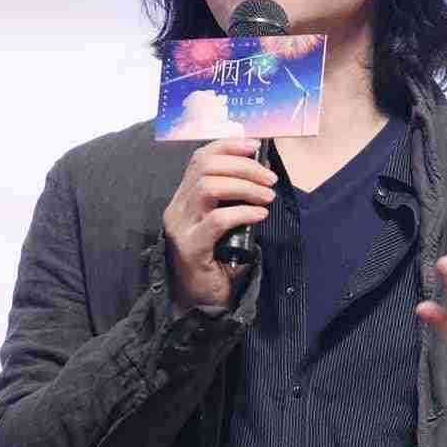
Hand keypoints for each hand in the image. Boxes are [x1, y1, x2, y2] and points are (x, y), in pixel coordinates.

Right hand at [162, 137, 277, 313]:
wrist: (202, 300)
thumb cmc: (219, 258)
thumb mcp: (227, 221)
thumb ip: (235, 197)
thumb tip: (262, 172)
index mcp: (184, 197)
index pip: (200, 157)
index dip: (228, 146)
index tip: (256, 146)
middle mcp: (177, 208)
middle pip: (206, 167)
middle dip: (243, 167)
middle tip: (269, 180)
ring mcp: (180, 228)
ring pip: (208, 187)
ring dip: (245, 187)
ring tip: (267, 197)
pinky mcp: (190, 248)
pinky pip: (217, 220)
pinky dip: (243, 212)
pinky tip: (260, 215)